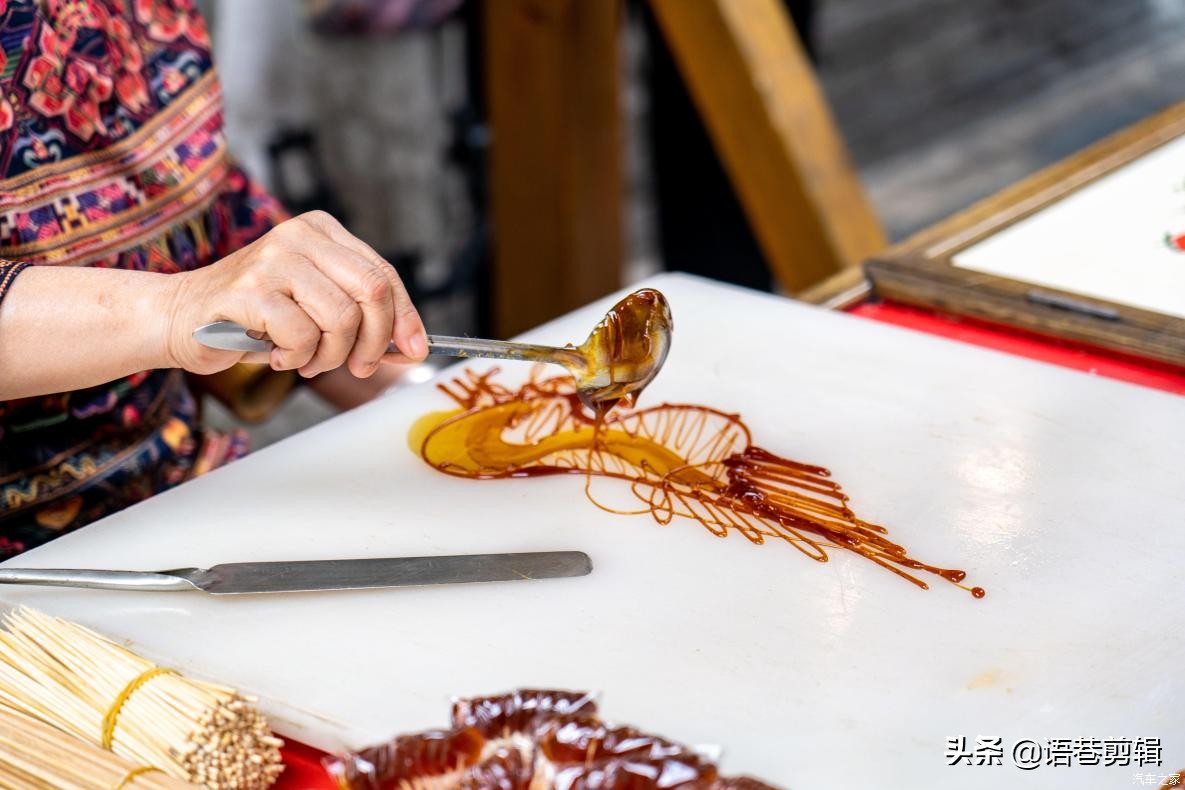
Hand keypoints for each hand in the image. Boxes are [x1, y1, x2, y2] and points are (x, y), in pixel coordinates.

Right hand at [164, 211, 426, 377]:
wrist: (178, 317)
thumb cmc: (254, 317)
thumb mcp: (313, 305)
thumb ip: (359, 316)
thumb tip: (412, 347)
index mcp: (321, 231)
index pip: (384, 274)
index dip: (406, 316)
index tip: (416, 349)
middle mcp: (299, 236)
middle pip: (372, 291)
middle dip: (375, 341)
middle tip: (359, 366)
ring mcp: (273, 259)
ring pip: (341, 319)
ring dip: (330, 356)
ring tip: (306, 360)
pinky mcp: (249, 291)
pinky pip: (302, 336)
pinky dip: (296, 358)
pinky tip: (274, 354)